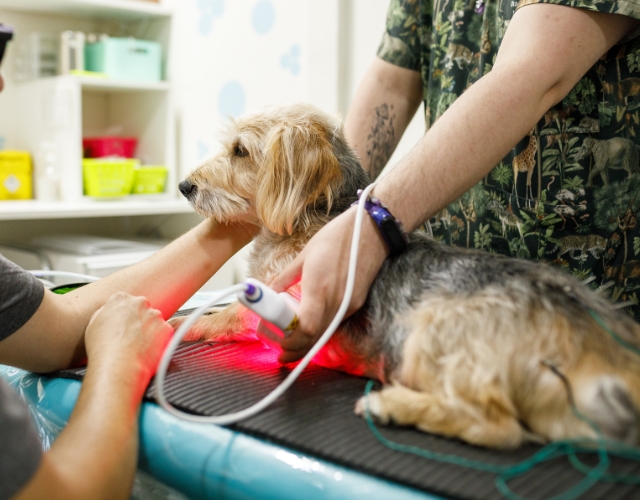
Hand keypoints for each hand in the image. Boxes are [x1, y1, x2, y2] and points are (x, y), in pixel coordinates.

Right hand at [85, 292, 172, 382]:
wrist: (118, 366)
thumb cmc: (102, 349)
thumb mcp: (94, 324)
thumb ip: (106, 313)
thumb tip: (112, 313)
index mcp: (121, 299)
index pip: (126, 302)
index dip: (125, 316)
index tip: (123, 327)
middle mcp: (140, 303)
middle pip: (142, 310)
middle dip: (139, 321)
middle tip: (131, 338)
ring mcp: (155, 315)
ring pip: (155, 321)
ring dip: (150, 331)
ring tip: (138, 347)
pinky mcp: (166, 328)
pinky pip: (164, 334)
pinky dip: (159, 342)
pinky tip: (147, 351)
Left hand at [270, 206, 387, 362]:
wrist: (372, 231)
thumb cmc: (337, 237)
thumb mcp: (304, 255)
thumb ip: (285, 278)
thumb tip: (268, 292)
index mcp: (320, 288)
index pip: (306, 329)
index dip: (289, 341)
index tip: (275, 340)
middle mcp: (336, 301)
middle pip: (315, 339)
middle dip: (295, 349)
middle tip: (279, 353)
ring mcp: (349, 305)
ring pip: (325, 334)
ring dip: (307, 343)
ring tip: (290, 343)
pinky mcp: (356, 303)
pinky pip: (334, 323)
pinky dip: (320, 331)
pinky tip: (309, 327)